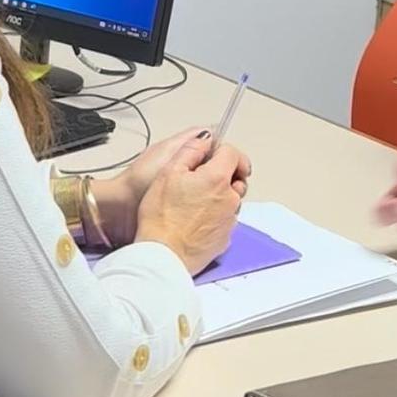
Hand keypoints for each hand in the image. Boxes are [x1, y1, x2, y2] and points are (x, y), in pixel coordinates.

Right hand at [134, 133, 246, 274]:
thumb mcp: (169, 172)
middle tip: (198, 179)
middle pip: (236, 177)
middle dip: (222, 173)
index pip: (234, 153)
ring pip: (231, 199)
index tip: (212, 154)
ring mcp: (229, 221)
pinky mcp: (224, 239)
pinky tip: (195, 220)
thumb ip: (191, 150)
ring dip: (219, 196)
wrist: (161, 256)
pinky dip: (215, 216)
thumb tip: (205, 140)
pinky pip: (225, 220)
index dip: (221, 150)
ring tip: (193, 202)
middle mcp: (230, 199)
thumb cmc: (161, 217)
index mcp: (217, 179)